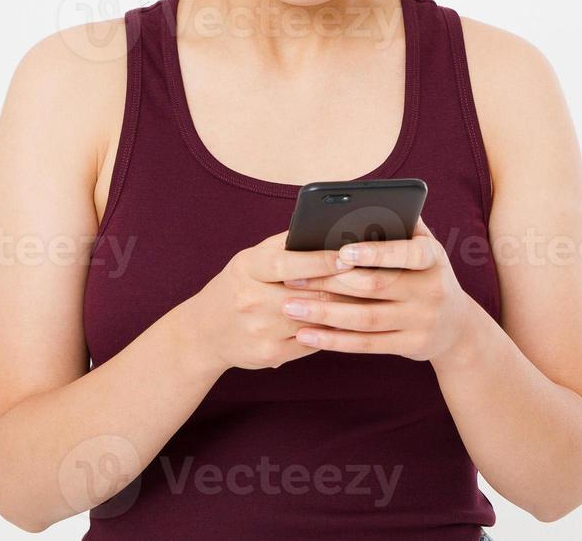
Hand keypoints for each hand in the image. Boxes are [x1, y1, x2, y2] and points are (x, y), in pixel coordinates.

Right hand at [185, 229, 360, 371]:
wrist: (203, 333)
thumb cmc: (238, 285)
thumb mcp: (251, 259)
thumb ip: (285, 245)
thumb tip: (326, 227)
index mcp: (247, 269)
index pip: (288, 263)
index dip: (321, 259)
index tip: (350, 253)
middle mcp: (251, 300)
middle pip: (309, 293)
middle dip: (347, 284)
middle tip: (379, 275)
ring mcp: (260, 331)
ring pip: (316, 319)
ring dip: (348, 309)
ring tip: (376, 297)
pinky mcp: (271, 355)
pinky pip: (313, 341)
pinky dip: (335, 331)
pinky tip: (356, 321)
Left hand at [279, 216, 478, 363]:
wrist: (457, 326)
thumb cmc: (426, 274)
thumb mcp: (425, 248)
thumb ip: (401, 225)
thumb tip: (366, 201)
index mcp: (432, 258)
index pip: (406, 252)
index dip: (375, 252)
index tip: (341, 251)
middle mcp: (431, 289)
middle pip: (375, 286)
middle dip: (330, 281)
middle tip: (292, 277)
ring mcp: (422, 320)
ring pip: (366, 319)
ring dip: (324, 313)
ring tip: (289, 306)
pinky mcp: (411, 345)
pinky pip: (367, 345)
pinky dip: (334, 341)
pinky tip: (306, 335)